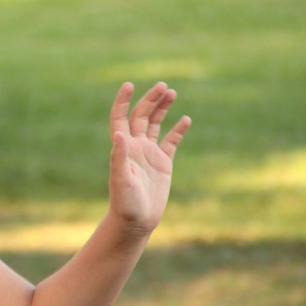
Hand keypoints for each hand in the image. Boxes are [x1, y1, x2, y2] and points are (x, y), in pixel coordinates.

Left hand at [108, 82, 190, 234]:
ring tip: (172, 92)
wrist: (136, 220)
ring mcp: (149, 154)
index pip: (120, 117)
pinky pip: (171, 142)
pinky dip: (178, 130)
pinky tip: (186, 119)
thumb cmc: (124, 202)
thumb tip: (120, 135)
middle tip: (163, 85)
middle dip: (150, 100)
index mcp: (122, 147)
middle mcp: (135, 146)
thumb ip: (119, 157)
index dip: (122, 101)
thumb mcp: (121, 179)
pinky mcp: (163, 163)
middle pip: (141, 116)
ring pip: (156, 124)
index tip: (128, 85)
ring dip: (162, 108)